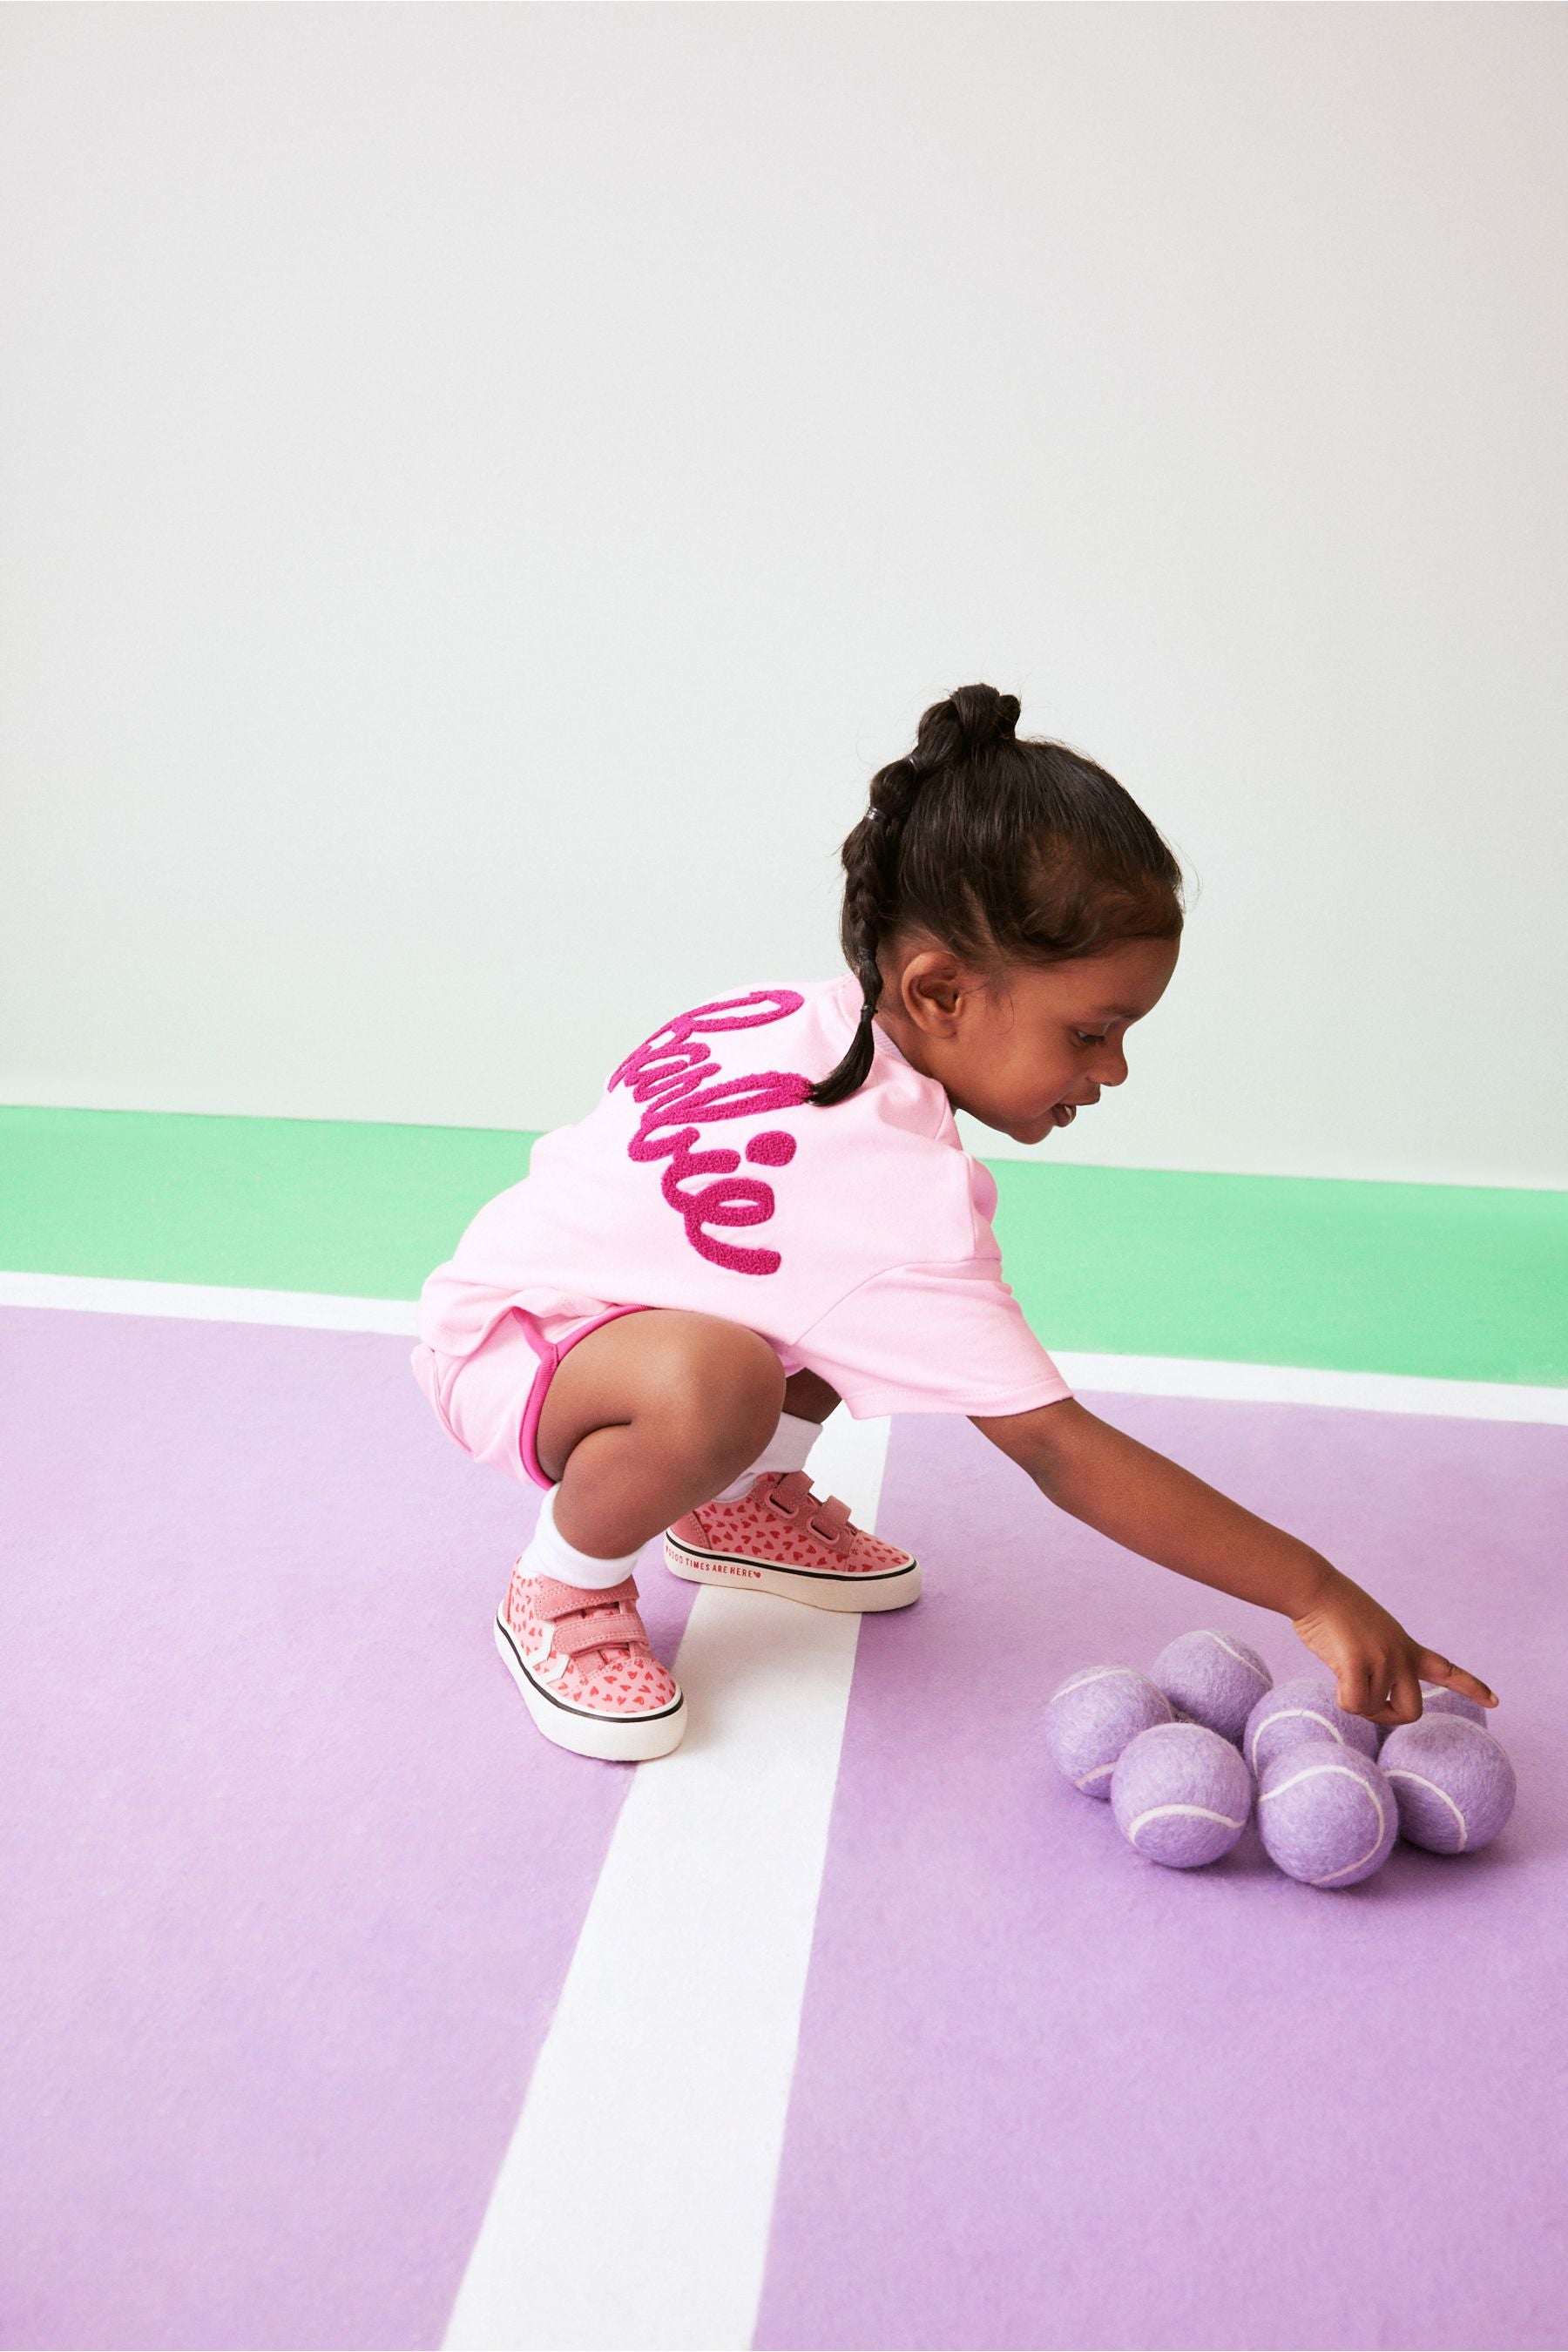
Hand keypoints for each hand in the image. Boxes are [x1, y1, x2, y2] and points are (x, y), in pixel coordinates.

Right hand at [1291, 1564, 1497, 1727]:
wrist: (1315, 1588)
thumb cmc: (1333, 1613)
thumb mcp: (1370, 1636)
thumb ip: (1380, 1663)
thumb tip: (1368, 1699)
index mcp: (1406, 1647)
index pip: (1447, 1669)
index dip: (1471, 1687)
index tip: (1496, 1701)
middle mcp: (1401, 1655)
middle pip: (1411, 1712)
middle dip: (1386, 1716)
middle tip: (1364, 1702)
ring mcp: (1382, 1658)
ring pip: (1373, 1709)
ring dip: (1354, 1700)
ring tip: (1341, 1670)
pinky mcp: (1358, 1662)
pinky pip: (1354, 1704)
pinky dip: (1342, 1699)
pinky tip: (1334, 1677)